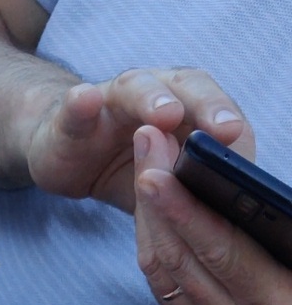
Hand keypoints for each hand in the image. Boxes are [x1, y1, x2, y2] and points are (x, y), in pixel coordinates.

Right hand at [26, 67, 251, 212]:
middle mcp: (155, 94)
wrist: (66, 152)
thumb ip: (192, 190)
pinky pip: (76, 105)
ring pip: (136, 88)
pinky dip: (81, 103)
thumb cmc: (125, 167)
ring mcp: (112, 101)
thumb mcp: (165, 186)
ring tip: (165, 114)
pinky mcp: (72, 116)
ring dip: (152, 98)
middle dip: (206, 105)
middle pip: (187, 88)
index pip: (217, 112)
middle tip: (221, 127)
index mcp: (185, 112)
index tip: (239, 141)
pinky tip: (84, 101)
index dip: (231, 126)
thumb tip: (231, 216)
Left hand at [134, 123, 291, 304]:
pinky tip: (150, 204)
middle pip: (178, 253)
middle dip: (156, 193)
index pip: (218, 250)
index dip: (182, 208)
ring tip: (146, 157)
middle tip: (146, 140)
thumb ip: (289, 228)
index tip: (157, 169)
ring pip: (161, 267)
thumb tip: (271, 198)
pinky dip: (153, 239)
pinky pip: (162, 284)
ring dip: (148, 210)